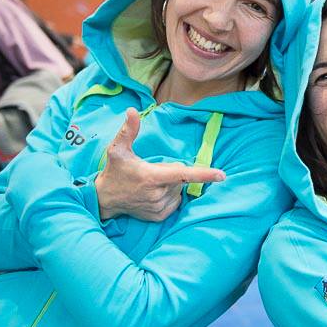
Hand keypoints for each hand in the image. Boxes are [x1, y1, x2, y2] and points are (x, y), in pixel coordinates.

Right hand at [95, 108, 225, 221]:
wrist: (105, 199)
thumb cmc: (114, 171)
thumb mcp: (117, 149)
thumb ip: (128, 130)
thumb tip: (132, 110)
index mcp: (152, 177)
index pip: (183, 174)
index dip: (204, 174)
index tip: (222, 174)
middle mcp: (158, 194)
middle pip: (180, 178)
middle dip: (171, 172)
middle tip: (151, 172)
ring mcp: (159, 207)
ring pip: (178, 190)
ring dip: (170, 185)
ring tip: (150, 184)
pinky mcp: (160, 216)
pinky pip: (175, 201)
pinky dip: (169, 195)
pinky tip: (153, 193)